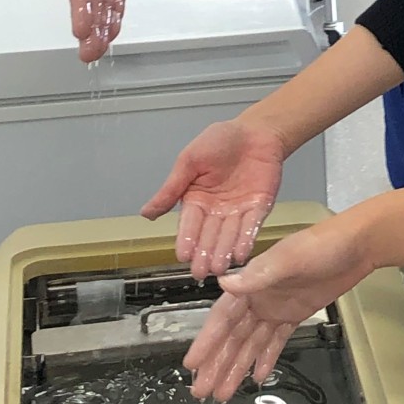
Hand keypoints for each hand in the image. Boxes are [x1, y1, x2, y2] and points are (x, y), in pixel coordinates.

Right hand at [142, 119, 285, 279]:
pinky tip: (241, 253)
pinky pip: (251, 226)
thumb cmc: (219, 140)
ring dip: (224, 251)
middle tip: (201, 272)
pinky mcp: (259, 208)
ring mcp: (238, 211)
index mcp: (196, 200)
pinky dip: (246, 239)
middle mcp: (216, 211)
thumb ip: (171, 189)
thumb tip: (145, 214)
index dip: (186, 239)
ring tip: (219, 268)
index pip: (189, 224)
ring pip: (229, 235)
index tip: (182, 256)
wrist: (254, 130)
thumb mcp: (189, 161)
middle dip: (205, 253)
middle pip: (209, 235)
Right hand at [184, 216, 372, 400]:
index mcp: (252, 282)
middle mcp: (259, 297)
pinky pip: (276, 341)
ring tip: (222, 393)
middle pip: (233, 336)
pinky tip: (258, 376)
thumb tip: (223, 283)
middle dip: (217, 363)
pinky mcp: (295, 315)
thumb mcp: (290, 258)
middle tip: (201, 390)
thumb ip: (258, 275)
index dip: (207, 341)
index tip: (192, 363)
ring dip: (236, 367)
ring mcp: (277, 308)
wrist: (356, 245)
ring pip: (251, 344)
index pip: (223, 317)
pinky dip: (266, 358)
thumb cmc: (323, 245)